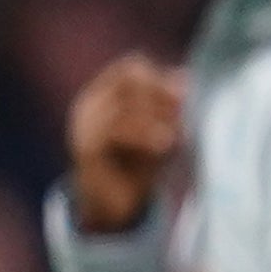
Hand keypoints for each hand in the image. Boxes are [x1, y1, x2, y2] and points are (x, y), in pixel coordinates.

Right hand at [66, 56, 186, 236]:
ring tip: (176, 135)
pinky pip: (116, 131)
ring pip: (125, 105)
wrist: (114, 204)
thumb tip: (186, 77)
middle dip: (162, 95)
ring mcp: (84, 124)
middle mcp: (91, 104)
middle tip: (184, 113)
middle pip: (129, 80)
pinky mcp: (86, 147)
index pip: (131, 67)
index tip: (185, 95)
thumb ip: (170, 106)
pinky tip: (165, 145)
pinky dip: (146, 135)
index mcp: (106, 94)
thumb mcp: (161, 129)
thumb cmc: (141, 162)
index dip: (160, 76)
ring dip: (158, 117)